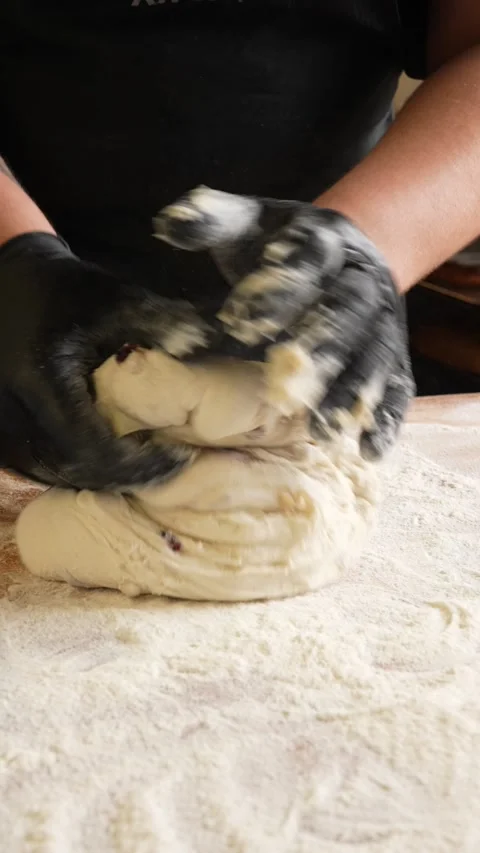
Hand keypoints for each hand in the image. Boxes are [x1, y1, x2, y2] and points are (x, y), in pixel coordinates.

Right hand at [0, 232, 206, 488]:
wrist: (5, 285)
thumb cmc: (60, 289)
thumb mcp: (112, 296)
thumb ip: (160, 321)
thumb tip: (208, 343)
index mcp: (38, 376)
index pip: (89, 445)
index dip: (135, 462)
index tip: (178, 458)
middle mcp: (10, 409)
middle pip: (72, 468)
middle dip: (124, 475)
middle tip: (171, 467)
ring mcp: (0, 426)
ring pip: (54, 474)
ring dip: (103, 476)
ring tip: (148, 466)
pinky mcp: (2, 433)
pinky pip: (41, 466)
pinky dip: (80, 469)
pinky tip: (113, 460)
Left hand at [154, 187, 414, 458]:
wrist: (351, 252)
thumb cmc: (282, 245)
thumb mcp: (249, 224)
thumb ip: (212, 222)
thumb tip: (169, 225)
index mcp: (328, 238)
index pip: (308, 259)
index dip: (279, 291)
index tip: (241, 321)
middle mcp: (364, 278)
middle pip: (348, 310)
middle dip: (320, 345)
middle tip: (288, 378)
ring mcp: (385, 320)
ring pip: (374, 354)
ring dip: (351, 392)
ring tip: (321, 430)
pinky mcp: (396, 355)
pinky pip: (398, 387)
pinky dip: (387, 419)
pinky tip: (368, 452)